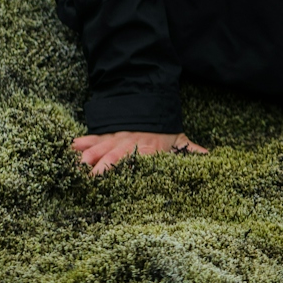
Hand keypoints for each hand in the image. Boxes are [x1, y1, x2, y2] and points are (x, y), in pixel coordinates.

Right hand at [71, 130, 208, 175]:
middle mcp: (130, 143)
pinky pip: (95, 138)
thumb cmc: (166, 130)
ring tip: (77, 165)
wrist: (152, 102)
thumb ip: (192, 152)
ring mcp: (117, 138)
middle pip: (114, 156)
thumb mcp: (180, 142)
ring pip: (101, 147)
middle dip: (102, 167)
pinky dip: (83, 141)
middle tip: (90, 180)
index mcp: (148, 148)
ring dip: (89, 156)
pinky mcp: (108, 134)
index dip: (126, 169)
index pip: (136, 159)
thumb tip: (210, 160)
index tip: (117, 181)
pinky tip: (71, 146)